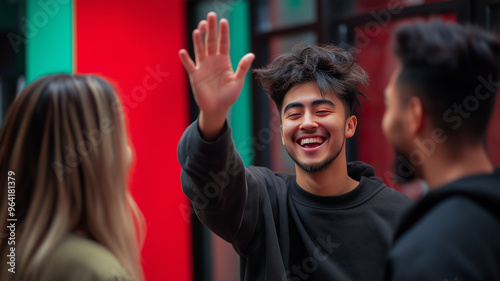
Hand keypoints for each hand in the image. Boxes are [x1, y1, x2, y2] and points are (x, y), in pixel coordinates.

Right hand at [179, 12, 254, 139]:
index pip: (224, 43)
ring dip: (199, 40)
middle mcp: (212, 60)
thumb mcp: (238, 81)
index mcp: (224, 60)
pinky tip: (183, 51)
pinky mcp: (195, 76)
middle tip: (210, 15)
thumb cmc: (229, 96)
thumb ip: (243, 68)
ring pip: (200, 50)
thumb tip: (251, 54)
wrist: (217, 109)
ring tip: (199, 29)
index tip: (224, 21)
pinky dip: (186, 59)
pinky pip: (190, 65)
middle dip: (211, 29)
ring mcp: (203, 67)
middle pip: (211, 42)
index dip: (224, 32)